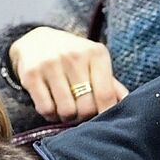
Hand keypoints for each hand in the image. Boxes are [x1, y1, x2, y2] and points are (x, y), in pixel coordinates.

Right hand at [9, 28, 128, 122]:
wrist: (37, 41)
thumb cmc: (74, 58)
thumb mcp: (95, 63)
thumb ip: (112, 85)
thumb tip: (128, 105)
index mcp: (96, 53)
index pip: (106, 95)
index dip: (105, 113)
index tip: (102, 119)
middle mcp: (74, 56)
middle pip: (86, 107)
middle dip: (85, 116)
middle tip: (81, 113)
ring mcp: (51, 64)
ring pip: (66, 111)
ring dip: (67, 117)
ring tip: (67, 109)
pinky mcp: (31, 74)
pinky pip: (46, 109)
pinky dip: (51, 115)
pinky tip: (53, 107)